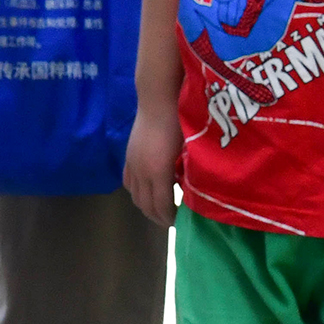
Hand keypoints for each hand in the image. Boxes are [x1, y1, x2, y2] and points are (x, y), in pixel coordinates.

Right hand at [122, 106, 182, 226]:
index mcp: (158, 172)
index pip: (162, 206)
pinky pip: (129, 183)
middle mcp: (141, 172)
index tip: (183, 224)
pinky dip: (138, 193)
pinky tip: (148, 191)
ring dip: (147, 207)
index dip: (171, 219)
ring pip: (135, 196)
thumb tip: (195, 192)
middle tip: (174, 222)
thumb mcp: (189, 150)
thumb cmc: (179, 121)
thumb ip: (189, 173)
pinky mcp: (128, 157)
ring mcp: (132, 164)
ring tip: (161, 210)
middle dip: (159, 217)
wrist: (158, 99)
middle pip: (146, 205)